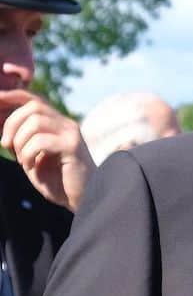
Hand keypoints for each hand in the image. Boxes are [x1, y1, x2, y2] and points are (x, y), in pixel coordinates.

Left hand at [0, 90, 96, 211]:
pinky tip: (31, 166)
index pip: (34, 99)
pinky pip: (41, 141)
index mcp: (57, 124)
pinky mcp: (72, 147)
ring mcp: (71, 134)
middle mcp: (66, 124)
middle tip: (6, 146)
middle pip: (33, 107)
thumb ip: (20, 141)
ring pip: (36, 122)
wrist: (81, 199)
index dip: (13, 96)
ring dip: (20, 141)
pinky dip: (28, 154)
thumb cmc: (56, 180)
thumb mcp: (32, 157)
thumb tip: (1, 130)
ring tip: (22, 159)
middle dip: (12, 124)